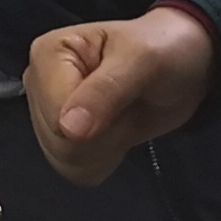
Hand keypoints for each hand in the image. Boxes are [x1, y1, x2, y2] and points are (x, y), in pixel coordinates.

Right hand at [25, 6, 218, 186]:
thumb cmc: (163, 49)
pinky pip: (76, 171)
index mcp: (46, 55)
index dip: (96, 121)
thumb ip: (105, 91)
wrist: (182, 64)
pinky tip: (117, 133)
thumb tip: (68, 130)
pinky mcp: (63, 137)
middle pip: (59, 143)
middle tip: (127, 105)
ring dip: (107, 148)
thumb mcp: (143, 59)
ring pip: (66, 161)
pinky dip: (104, 160)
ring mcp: (48, 113)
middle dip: (104, 135)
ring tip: (123, 115)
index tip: (125, 95)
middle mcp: (38, 84)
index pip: (56, 117)